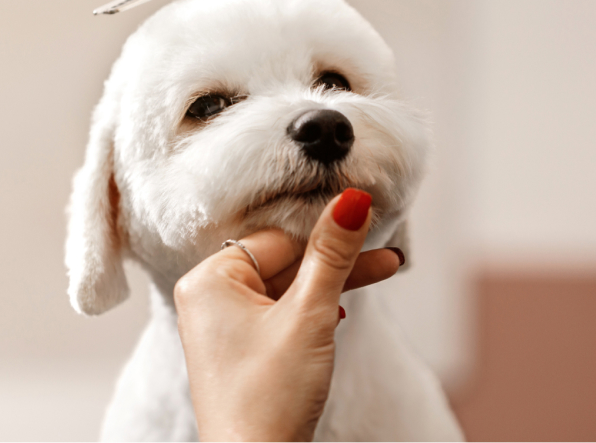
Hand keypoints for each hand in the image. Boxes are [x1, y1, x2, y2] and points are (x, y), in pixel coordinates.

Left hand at [175, 189, 402, 440]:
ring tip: (383, 270)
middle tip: (386, 255)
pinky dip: (312, 312)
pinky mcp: (240, 347)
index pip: (278, 240)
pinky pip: (280, 314)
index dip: (324, 237)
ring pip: (287, 289)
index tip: (366, 221)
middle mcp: (209, 296)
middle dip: (338, 263)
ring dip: (332, 286)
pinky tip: (340, 312)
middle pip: (285, 263)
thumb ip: (331, 255)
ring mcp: (223, 324)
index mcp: (209, 279)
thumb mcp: (308, 315)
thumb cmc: (270, 396)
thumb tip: (351, 200)